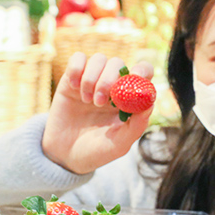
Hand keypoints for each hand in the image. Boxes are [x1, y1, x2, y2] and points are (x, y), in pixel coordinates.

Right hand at [42, 53, 153, 174]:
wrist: (64, 156)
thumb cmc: (97, 151)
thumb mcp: (119, 145)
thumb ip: (136, 126)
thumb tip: (150, 102)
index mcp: (129, 99)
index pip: (143, 73)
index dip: (141, 70)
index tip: (134, 77)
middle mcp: (112, 86)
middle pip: (118, 64)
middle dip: (110, 79)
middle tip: (100, 102)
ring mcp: (92, 81)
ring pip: (99, 59)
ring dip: (92, 78)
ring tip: (88, 101)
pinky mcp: (72, 79)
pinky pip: (78, 58)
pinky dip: (77, 69)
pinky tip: (74, 88)